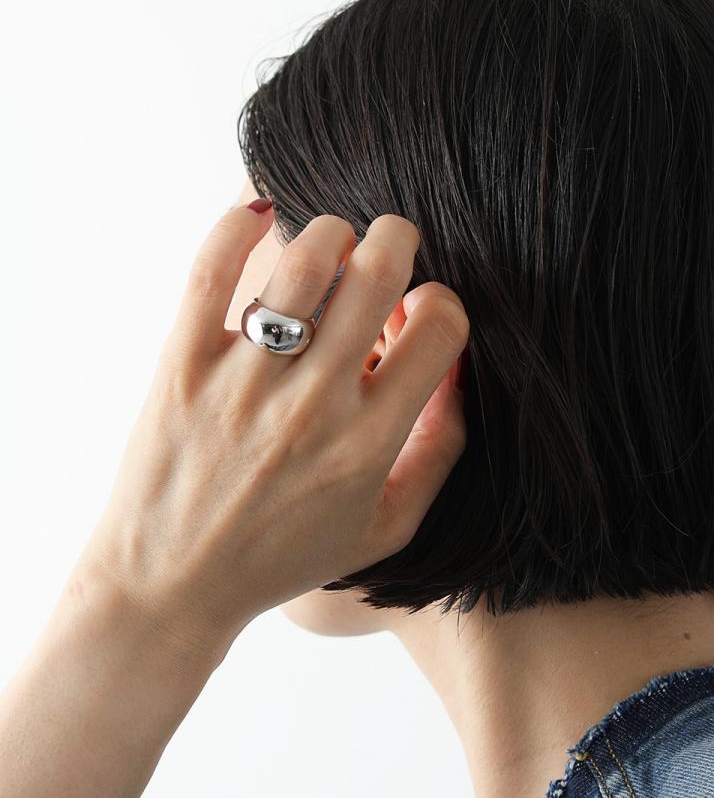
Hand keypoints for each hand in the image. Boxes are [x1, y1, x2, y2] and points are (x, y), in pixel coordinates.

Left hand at [77, 201, 468, 656]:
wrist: (171, 586)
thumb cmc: (284, 557)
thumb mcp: (388, 527)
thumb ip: (440, 450)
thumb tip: (458, 370)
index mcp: (370, 442)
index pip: (440, 328)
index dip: (446, 302)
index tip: (424, 309)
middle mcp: (313, 404)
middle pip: (378, 272)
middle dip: (398, 238)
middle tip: (389, 243)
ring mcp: (244, 382)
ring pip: (304, 259)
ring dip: (330, 231)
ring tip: (331, 243)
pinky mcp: (182, 366)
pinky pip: (210, 271)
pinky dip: (235, 225)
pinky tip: (256, 212)